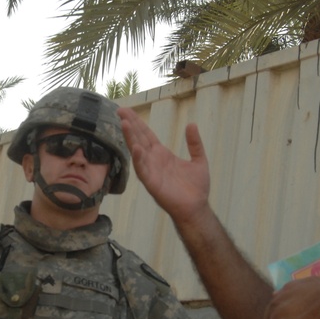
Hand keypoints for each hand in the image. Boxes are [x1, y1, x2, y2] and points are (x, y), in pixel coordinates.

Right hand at [117, 107, 210, 224]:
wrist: (197, 208)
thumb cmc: (196, 187)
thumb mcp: (198, 160)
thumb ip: (194, 143)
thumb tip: (191, 124)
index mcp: (162, 154)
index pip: (146, 135)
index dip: (137, 123)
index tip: (127, 111)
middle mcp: (153, 161)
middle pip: (139, 139)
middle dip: (130, 125)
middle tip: (120, 110)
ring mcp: (151, 171)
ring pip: (137, 152)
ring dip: (131, 138)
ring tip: (125, 124)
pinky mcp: (152, 183)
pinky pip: (143, 170)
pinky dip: (139, 160)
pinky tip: (136, 149)